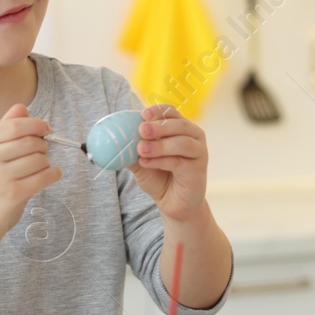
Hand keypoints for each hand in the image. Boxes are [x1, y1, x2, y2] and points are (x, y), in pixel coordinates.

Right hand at [0, 104, 61, 240]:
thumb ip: (5, 130)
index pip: (14, 125)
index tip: (46, 128)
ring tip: (39, 169)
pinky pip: (44, 176)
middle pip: (30, 141)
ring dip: (46, 163)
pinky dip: (53, 174)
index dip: (35, 124)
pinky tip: (53, 175)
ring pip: (39, 159)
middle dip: (42, 145)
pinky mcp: (11, 194)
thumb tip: (22, 107)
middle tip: (41, 153)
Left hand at [129, 105, 208, 222]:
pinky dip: (160, 161)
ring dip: (160, 145)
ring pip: (182, 143)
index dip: (158, 111)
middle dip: (159, 126)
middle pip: (180, 125)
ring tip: (141, 150)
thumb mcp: (141, 160)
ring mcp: (199, 153)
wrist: (173, 203)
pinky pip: (179, 162)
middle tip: (141, 130)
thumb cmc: (159, 177)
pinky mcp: (198, 170)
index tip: (143, 115)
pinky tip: (146, 163)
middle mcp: (194, 137)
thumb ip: (132, 148)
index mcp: (181, 128)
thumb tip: (114, 137)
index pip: (172, 112)